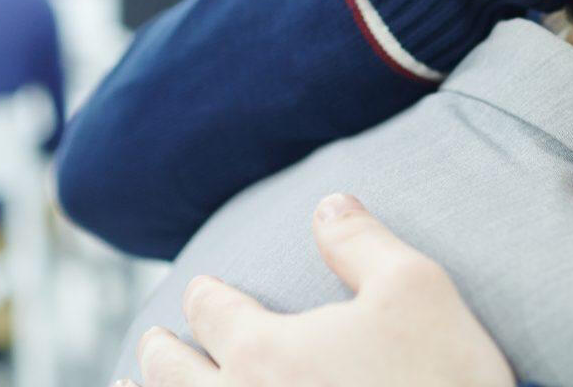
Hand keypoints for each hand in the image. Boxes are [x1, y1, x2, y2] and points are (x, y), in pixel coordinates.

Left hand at [130, 193, 512, 386]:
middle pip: (172, 374)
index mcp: (264, 352)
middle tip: (153, 342)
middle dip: (161, 353)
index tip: (203, 290)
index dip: (208, 297)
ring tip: (128, 386)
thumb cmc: (444, 379)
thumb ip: (362, 243)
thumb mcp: (416, 289)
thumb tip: (329, 204)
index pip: (213, 312)